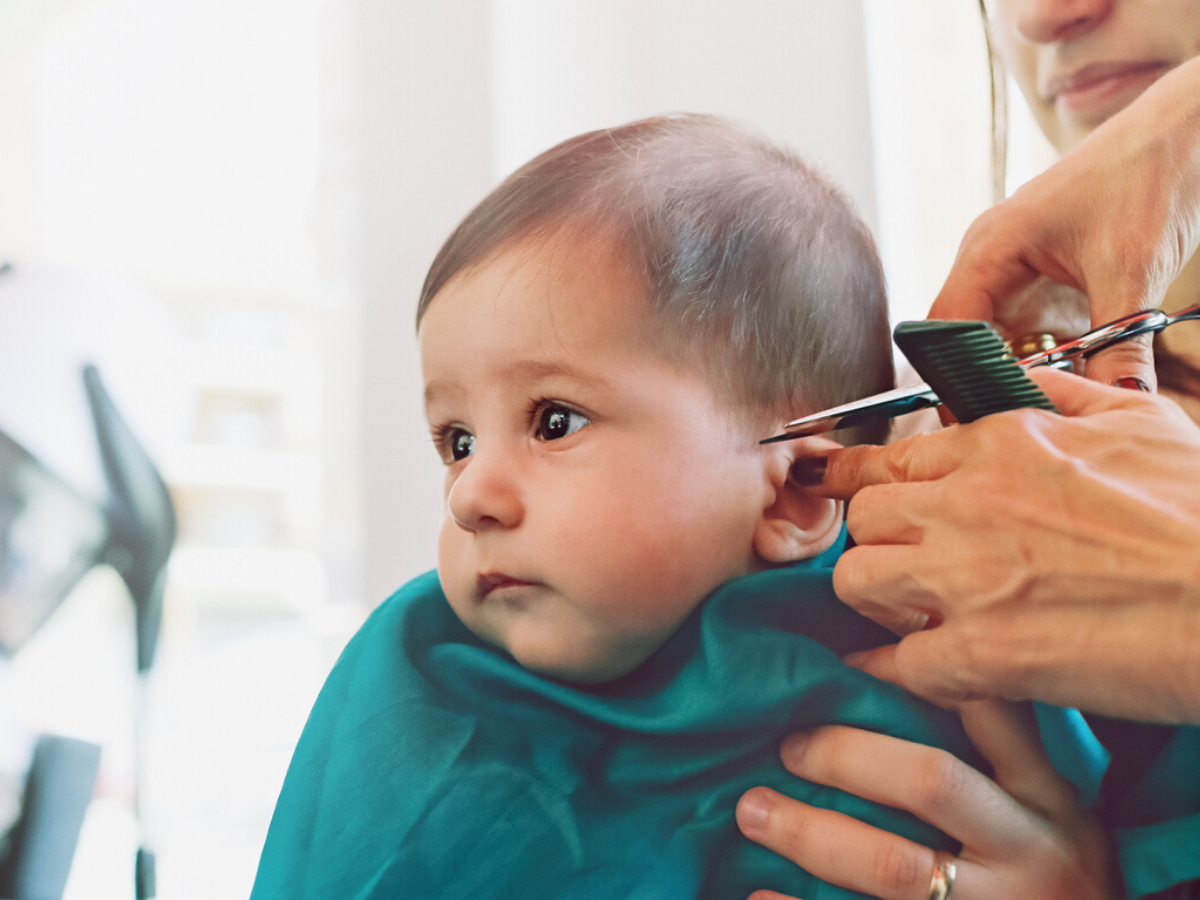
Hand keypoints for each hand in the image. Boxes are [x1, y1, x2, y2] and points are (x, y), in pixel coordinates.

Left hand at [736, 698, 1113, 899]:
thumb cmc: (1058, 884)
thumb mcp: (1057, 818)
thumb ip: (1001, 762)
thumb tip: (892, 678)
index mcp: (1048, 799)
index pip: (989, 711)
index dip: (912, 676)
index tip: (844, 663)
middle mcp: (1028, 851)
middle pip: (929, 780)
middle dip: (845, 755)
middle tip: (785, 745)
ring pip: (893, 865)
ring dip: (810, 833)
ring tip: (753, 811)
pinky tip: (759, 894)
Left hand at [818, 367, 1199, 723]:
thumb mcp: (1140, 424)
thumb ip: (1065, 398)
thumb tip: (1023, 384)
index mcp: (1001, 446)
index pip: (887, 456)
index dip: (855, 478)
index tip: (832, 487)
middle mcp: (970, 503)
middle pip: (861, 517)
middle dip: (875, 542)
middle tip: (904, 565)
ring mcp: (970, 579)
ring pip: (857, 582)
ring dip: (878, 603)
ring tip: (914, 614)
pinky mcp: (985, 654)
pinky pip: (900, 663)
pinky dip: (903, 673)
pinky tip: (925, 673)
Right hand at [931, 55, 1199, 388]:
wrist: (1188, 130)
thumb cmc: (1148, 172)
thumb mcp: (1133, 271)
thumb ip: (1119, 347)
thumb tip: (1120, 402)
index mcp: (990, 247)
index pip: (944, 327)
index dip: (952, 376)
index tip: (974, 419)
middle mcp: (991, 260)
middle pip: (965, 341)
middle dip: (987, 381)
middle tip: (1015, 423)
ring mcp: (1016, 271)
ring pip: (999, 342)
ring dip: (1021, 373)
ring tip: (1046, 407)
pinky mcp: (1045, 280)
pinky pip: (1031, 333)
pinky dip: (1048, 359)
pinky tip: (1070, 380)